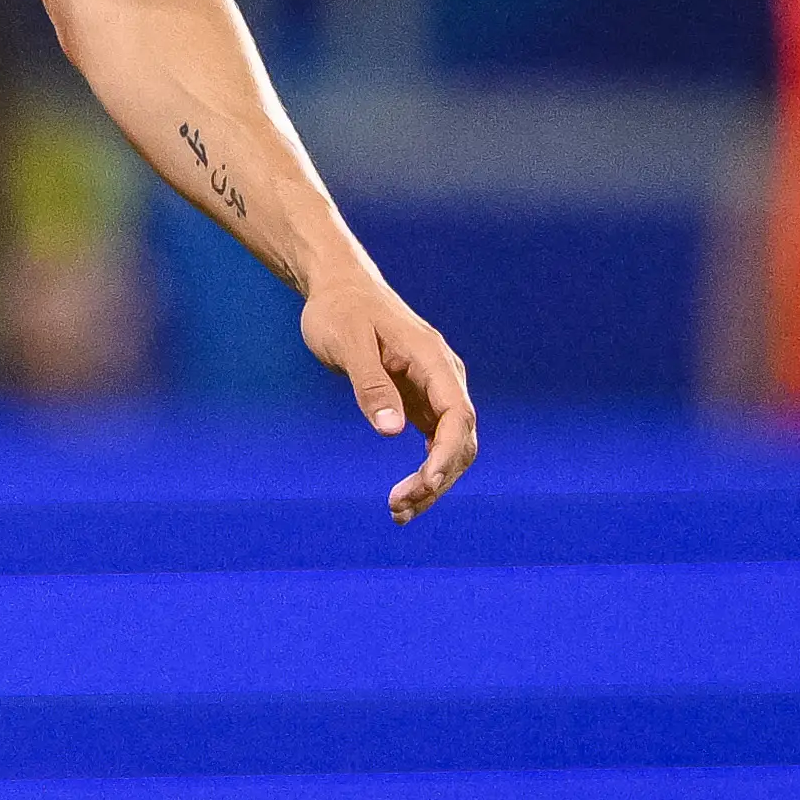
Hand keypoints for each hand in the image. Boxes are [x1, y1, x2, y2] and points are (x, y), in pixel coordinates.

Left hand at [302, 267, 478, 522]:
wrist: (339, 287)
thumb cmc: (340, 309)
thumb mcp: (347, 343)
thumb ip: (370, 385)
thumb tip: (392, 431)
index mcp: (432, 359)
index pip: (458, 414)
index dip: (447, 454)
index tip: (425, 483)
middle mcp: (442, 376)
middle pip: (460, 439)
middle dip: (437, 478)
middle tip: (397, 507)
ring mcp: (435, 389)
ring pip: (451, 446)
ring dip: (433, 482)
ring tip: (398, 512)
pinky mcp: (421, 400)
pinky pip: (435, 443)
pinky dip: (425, 472)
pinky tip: (406, 496)